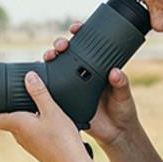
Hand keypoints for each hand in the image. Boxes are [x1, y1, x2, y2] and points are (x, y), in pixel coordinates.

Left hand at [0, 71, 89, 161]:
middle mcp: (20, 135)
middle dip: (4, 109)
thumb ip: (40, 93)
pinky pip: (29, 132)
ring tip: (24, 103)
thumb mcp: (52, 111)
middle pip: (6, 121)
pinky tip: (41, 119)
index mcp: (18, 125)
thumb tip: (28, 76)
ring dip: (18, 116)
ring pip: (18, 127)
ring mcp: (29, 144)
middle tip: (4, 96)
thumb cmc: (62, 140)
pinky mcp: (39, 148)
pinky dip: (30, 123)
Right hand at [43, 21, 139, 147]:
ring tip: (49, 56)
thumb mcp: (124, 95)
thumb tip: (115, 72)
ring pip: (56, 68)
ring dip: (49, 59)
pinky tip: (37, 77)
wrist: (115, 134)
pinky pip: (51, 90)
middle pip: (67, 54)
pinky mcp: (65, 101)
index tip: (76, 28)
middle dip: (60, 44)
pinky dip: (43, 82)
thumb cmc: (123, 110)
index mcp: (97, 68)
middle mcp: (83, 74)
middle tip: (61, 45)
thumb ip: (121, 84)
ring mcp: (72, 87)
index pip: (87, 46)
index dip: (80, 34)